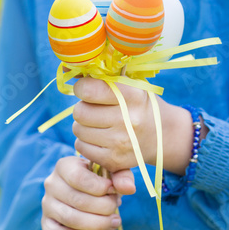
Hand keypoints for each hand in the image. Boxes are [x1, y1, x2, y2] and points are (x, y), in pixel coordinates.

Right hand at [41, 156, 126, 229]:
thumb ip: (121, 176)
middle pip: (78, 200)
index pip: (78, 177)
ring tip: (114, 220)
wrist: (83, 193)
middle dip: (103, 207)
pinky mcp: (46, 222)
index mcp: (64, 166)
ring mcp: (47, 204)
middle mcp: (52, 183)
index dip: (100, 187)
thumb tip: (128, 188)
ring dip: (97, 222)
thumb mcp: (109, 172)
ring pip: (72, 218)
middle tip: (116, 207)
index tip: (112, 190)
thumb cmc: (98, 181)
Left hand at [72, 77, 196, 176]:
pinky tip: (99, 138)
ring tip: (98, 124)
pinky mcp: (114, 160)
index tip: (87, 90)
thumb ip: (100, 76)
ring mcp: (121, 142)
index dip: (81, 88)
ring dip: (83, 125)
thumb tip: (64, 69)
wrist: (164, 135)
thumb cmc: (138, 104)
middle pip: (80, 112)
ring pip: (78, 130)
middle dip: (83, 108)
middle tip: (94, 109)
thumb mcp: (128, 84)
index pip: (88, 90)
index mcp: (132, 95)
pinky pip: (81, 147)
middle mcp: (128, 119)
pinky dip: (85, 142)